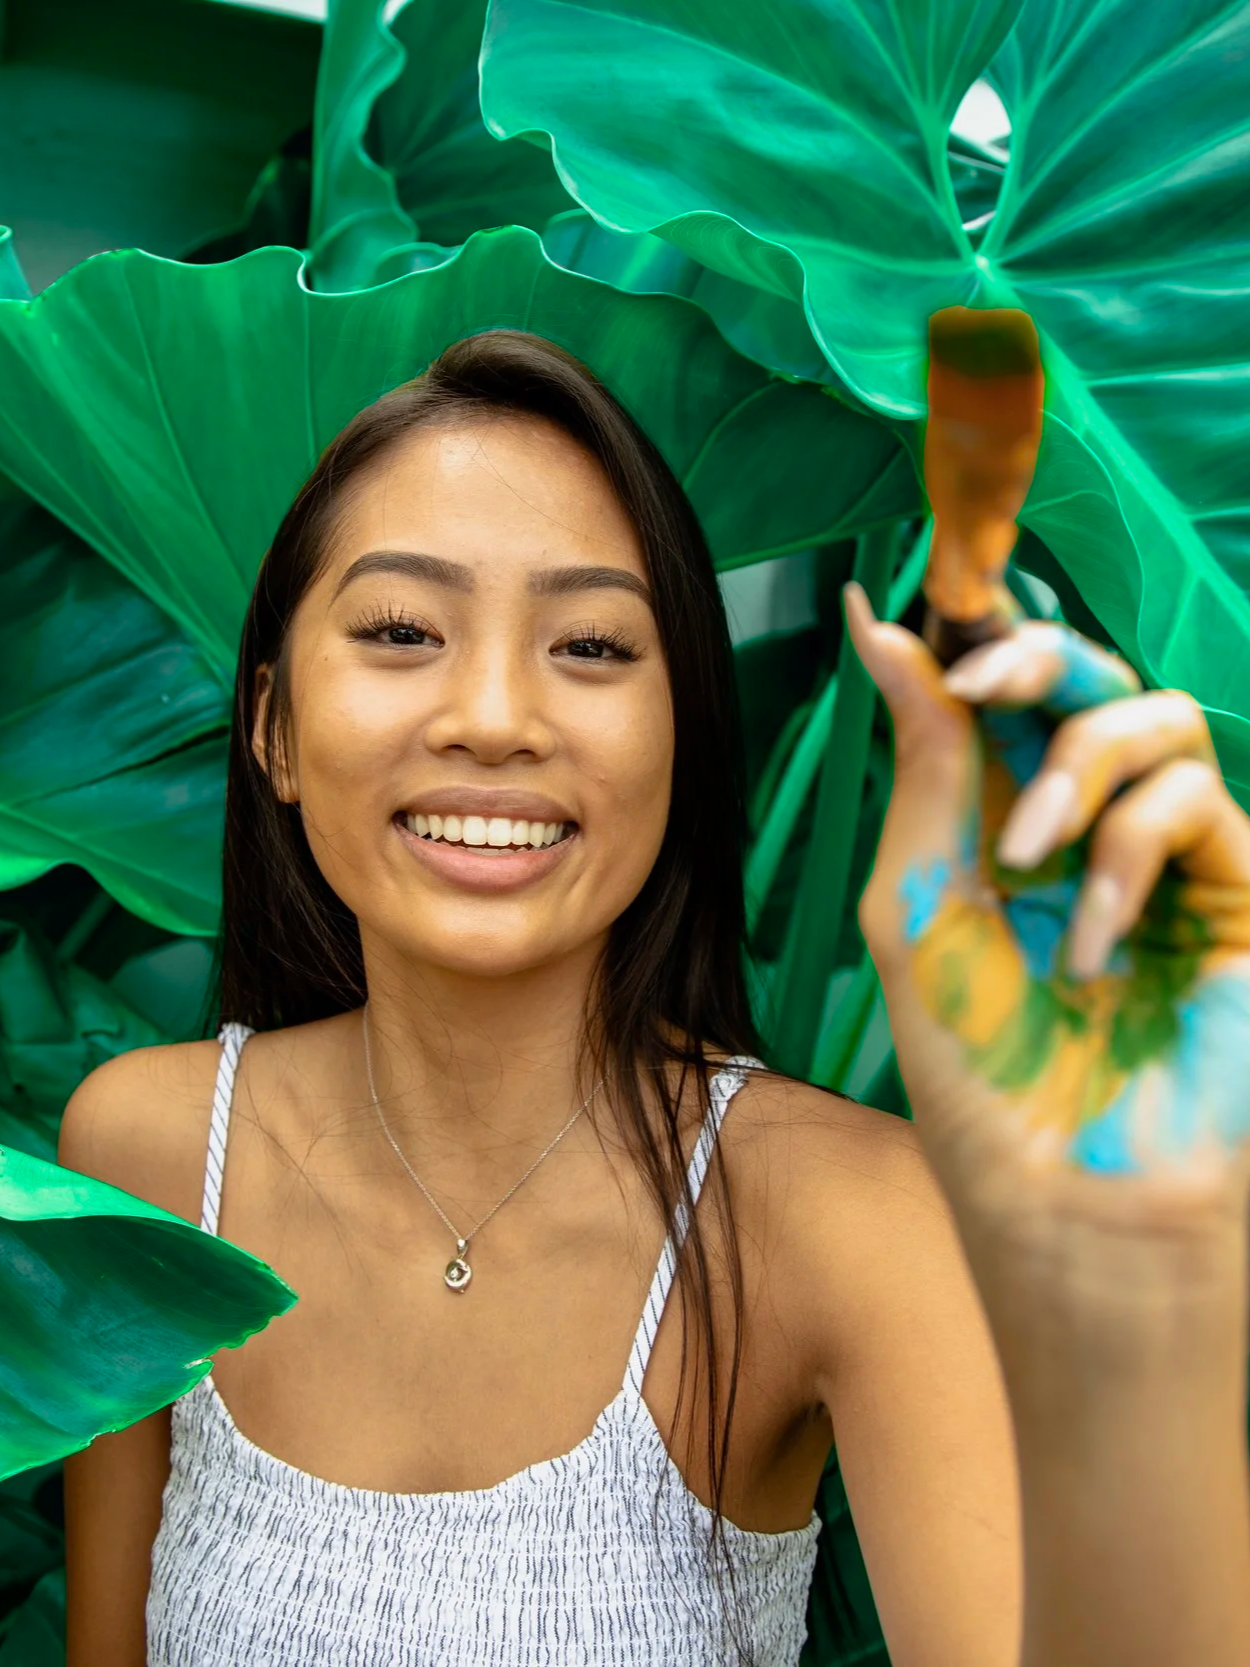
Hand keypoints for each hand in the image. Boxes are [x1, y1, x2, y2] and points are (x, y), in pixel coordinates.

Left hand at [844, 582, 1249, 1268]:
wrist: (1064, 1204)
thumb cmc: (978, 1070)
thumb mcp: (922, 901)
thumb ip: (924, 763)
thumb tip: (878, 621)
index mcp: (1005, 826)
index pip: (1011, 695)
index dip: (982, 641)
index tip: (935, 620)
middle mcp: (1091, 829)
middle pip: (1092, 679)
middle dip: (1038, 659)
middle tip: (989, 680)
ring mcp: (1172, 859)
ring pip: (1161, 718)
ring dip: (1081, 767)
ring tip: (1025, 861)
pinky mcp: (1241, 896)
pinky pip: (1201, 804)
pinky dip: (1131, 853)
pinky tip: (1093, 947)